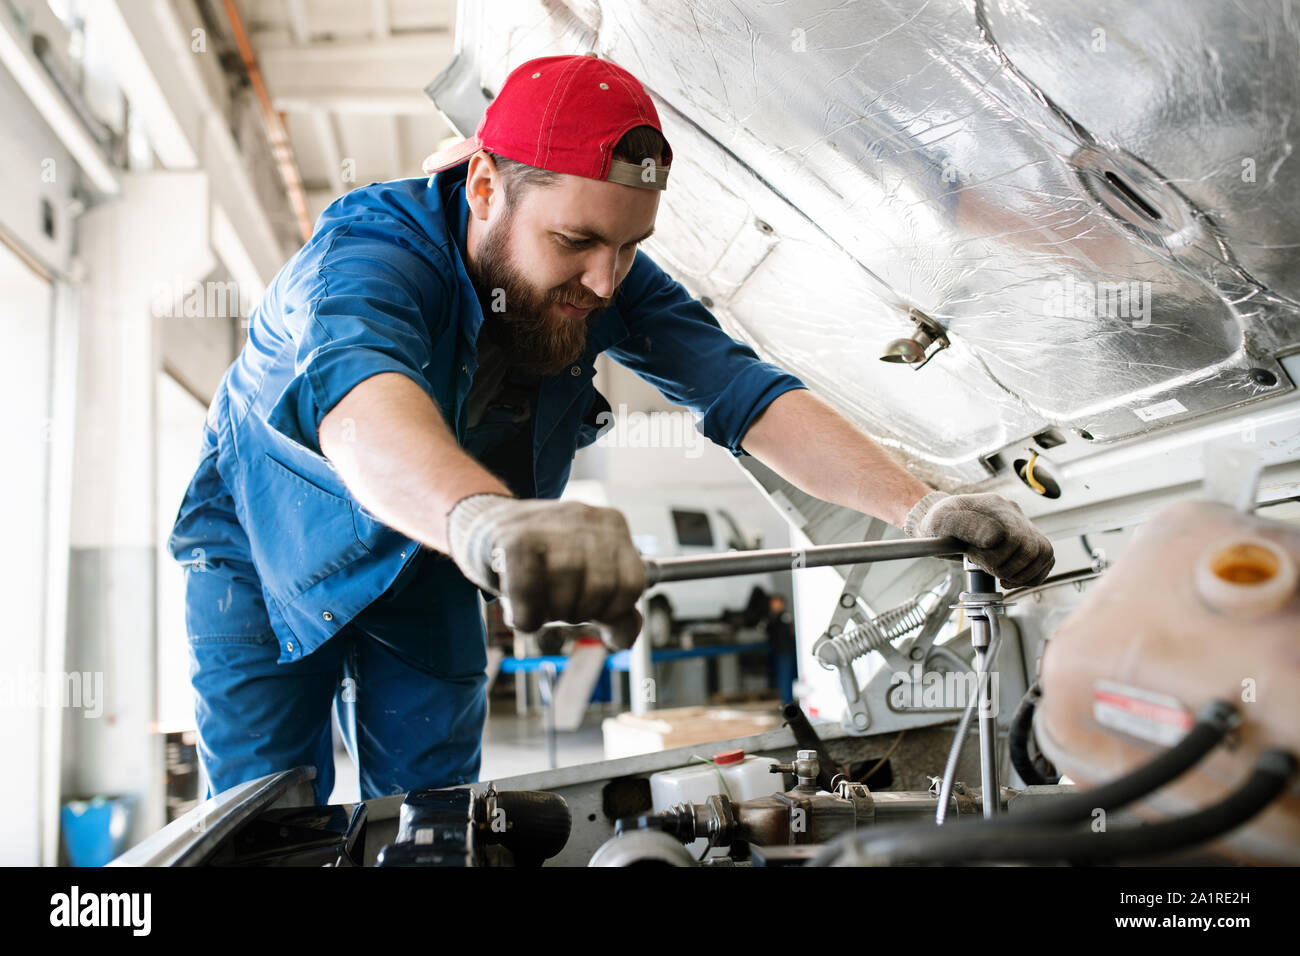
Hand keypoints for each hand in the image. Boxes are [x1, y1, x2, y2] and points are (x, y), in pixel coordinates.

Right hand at [446, 494, 646, 648]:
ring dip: (549, 614)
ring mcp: (549, 524)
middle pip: (602, 591)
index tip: (590, 608)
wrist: (482, 529)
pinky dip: (525, 617)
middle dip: (579, 612)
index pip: (633, 583)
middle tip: (556, 603)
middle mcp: (585, 517)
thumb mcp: (586, 581)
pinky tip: (519, 606)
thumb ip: (614, 610)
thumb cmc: (540, 561)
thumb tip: (622, 639)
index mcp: (612, 524)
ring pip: (567, 595)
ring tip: (536, 599)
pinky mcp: (515, 539)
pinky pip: (530, 598)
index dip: (612, 609)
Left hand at [903, 491, 1054, 586]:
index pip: (1008, 535)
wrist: (945, 524)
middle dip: (1005, 566)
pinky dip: (1032, 575)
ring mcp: (1023, 525)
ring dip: (1021, 573)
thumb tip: (993, 539)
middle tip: (983, 567)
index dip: (992, 555)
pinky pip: (1046, 559)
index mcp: (992, 504)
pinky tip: (1010, 579)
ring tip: (998, 574)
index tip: (972, 557)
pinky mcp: (1029, 540)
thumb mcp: (939, 522)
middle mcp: (1012, 513)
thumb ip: (961, 526)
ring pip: (1043, 553)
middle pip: (1029, 547)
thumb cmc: (940, 524)